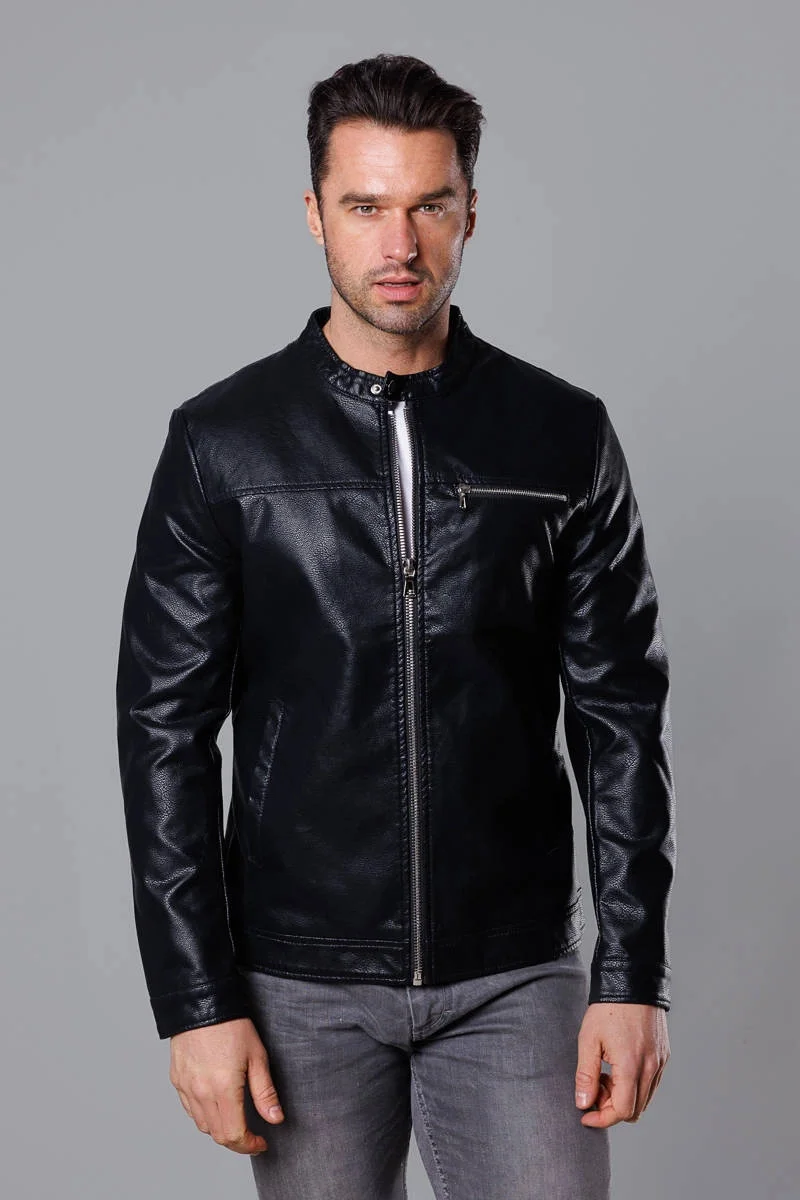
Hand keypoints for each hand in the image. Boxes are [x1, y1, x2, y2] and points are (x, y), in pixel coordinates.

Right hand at [169, 1017, 284, 1153]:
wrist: (201, 1002)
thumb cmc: (232, 1025)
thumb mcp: (257, 1056)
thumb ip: (265, 1092)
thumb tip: (275, 1119)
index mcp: (223, 1089)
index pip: (234, 1135)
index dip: (249, 1145)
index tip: (261, 1143)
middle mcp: (200, 1093)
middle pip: (217, 1135)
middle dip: (237, 1141)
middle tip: (252, 1136)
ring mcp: (186, 1087)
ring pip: (202, 1125)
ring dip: (220, 1129)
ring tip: (236, 1119)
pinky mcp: (177, 1080)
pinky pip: (190, 1109)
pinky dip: (204, 1115)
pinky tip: (216, 1105)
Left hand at [574, 1002, 669, 1127]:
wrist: (632, 982)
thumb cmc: (608, 1008)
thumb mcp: (588, 1039)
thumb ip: (586, 1075)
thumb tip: (583, 1103)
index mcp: (631, 1066)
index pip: (622, 1111)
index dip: (602, 1118)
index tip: (585, 1114)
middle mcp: (650, 1068)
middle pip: (634, 1110)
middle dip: (611, 1108)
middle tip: (594, 1088)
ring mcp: (660, 1062)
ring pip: (644, 1100)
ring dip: (623, 1098)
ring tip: (604, 1074)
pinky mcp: (663, 1056)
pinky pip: (651, 1084)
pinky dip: (634, 1086)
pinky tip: (618, 1067)